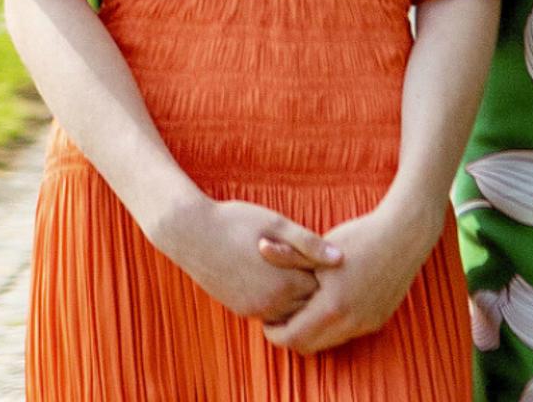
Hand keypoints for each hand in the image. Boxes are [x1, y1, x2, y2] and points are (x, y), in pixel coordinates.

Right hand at [148, 194, 342, 323]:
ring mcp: (254, 310)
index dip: (327, 272)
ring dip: (296, 293)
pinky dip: (278, 297)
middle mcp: (271, 304)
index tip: (326, 253)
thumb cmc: (237, 221)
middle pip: (307, 304)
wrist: (190, 234)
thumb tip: (341, 258)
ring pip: (289, 310)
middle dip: (314, 287)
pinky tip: (276, 273)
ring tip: (297, 265)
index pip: (322, 289)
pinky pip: (270, 311)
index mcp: (285, 283)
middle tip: (315, 259)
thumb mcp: (277, 224)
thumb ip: (310, 244)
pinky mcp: (241, 309)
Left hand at [261, 199, 444, 354]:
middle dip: (292, 334)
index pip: (292, 338)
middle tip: (282, 315)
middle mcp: (351, 323)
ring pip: (329, 342)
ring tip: (304, 306)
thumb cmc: (360, 237)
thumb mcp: (320, 248)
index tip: (267, 318)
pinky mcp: (378, 320)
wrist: (404, 234)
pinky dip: (333, 326)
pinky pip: (348, 334)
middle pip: (309, 346)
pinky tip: (329, 302)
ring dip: (313, 331)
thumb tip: (259, 246)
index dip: (274, 332)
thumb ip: (288, 255)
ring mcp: (367, 324)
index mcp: (332, 307)